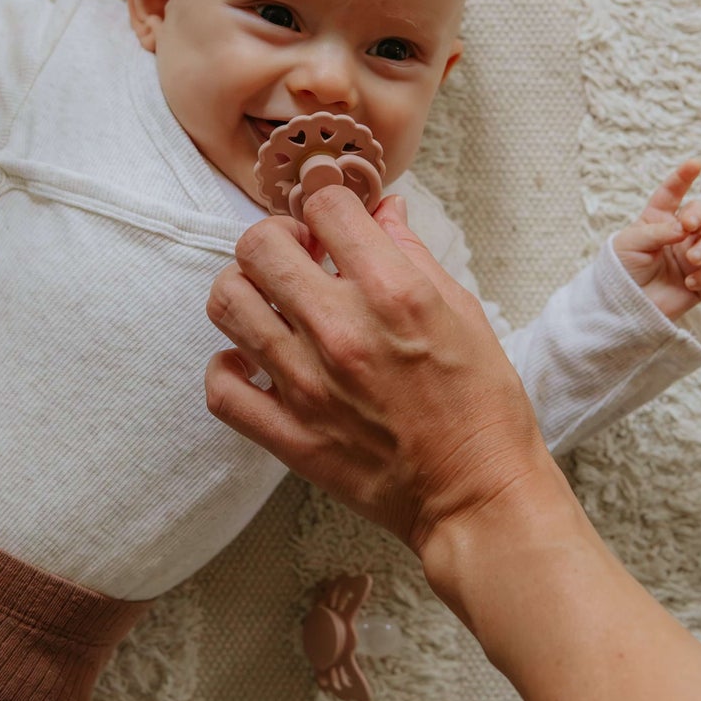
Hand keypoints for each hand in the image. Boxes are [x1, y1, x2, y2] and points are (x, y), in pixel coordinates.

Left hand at [204, 189, 550, 557]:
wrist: (476, 494)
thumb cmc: (480, 406)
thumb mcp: (463, 310)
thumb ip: (412, 252)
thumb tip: (382, 210)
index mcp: (392, 293)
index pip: (324, 207)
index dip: (326, 206)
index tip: (331, 225)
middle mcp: (341, 332)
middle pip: (259, 246)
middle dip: (276, 238)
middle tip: (297, 257)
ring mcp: (306, 385)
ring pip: (227, 303)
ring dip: (246, 290)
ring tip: (271, 303)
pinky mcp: (288, 433)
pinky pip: (220, 387)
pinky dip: (227, 366)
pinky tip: (254, 362)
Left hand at [612, 158, 700, 318]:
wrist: (621, 307)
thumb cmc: (620, 271)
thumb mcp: (629, 244)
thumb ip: (657, 231)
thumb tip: (685, 228)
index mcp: (657, 220)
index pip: (672, 194)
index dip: (683, 177)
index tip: (695, 163)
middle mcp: (679, 235)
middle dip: (700, 214)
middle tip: (688, 226)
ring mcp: (692, 257)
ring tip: (690, 260)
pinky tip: (690, 282)